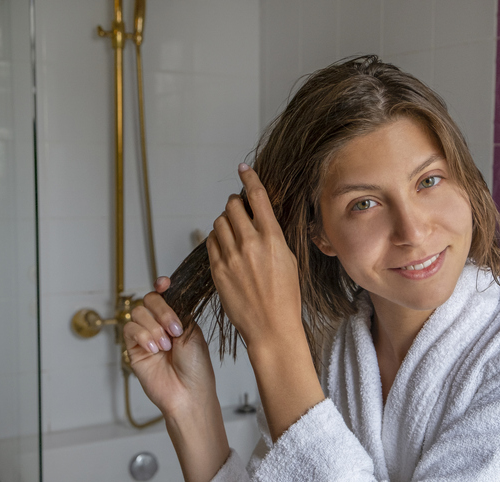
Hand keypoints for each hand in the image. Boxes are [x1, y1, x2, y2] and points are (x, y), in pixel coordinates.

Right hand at [124, 277, 216, 416]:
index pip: (166, 294)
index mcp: (179, 317)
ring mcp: (147, 335)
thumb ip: (179, 312)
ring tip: (166, 346)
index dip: (163, 286)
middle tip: (174, 330)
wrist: (188, 392)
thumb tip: (166, 291)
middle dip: (162, 311)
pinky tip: (154, 349)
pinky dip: (143, 336)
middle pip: (150, 300)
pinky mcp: (134, 348)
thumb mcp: (193, 333)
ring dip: (154, 328)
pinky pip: (130, 329)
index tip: (164, 284)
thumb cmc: (196, 367)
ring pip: (138, 313)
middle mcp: (161, 324)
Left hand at [207, 163, 303, 352]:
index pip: (257, 197)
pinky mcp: (217, 269)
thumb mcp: (288, 259)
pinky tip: (226, 247)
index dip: (249, 178)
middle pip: (233, 206)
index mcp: (272, 238)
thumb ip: (273, 236)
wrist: (271, 326)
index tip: (244, 169)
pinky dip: (216, 239)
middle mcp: (249, 243)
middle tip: (240, 210)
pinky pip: (210, 241)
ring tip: (234, 233)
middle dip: (235, 204)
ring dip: (225, 221)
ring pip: (219, 222)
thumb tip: (262, 219)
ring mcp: (230, 256)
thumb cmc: (285, 296)